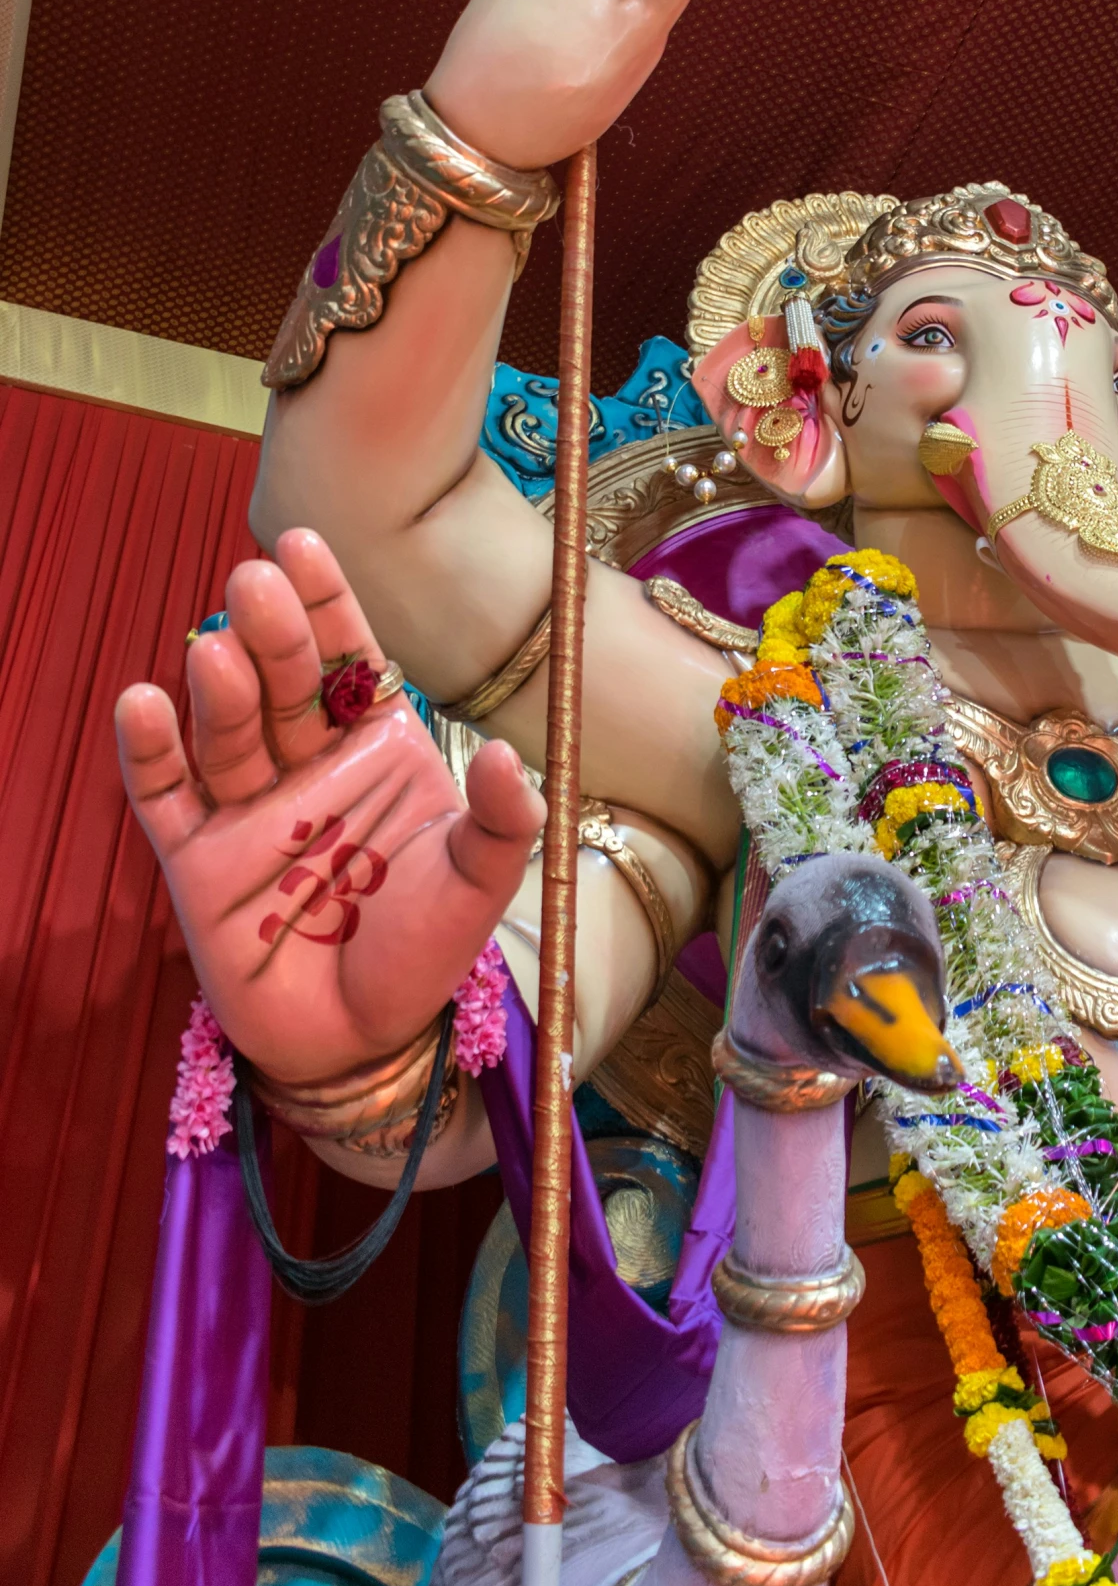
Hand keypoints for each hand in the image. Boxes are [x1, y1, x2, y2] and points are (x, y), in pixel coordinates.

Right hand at [115, 528, 542, 1082]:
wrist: (365, 1041)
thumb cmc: (425, 951)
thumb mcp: (480, 882)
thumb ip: (501, 818)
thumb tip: (505, 756)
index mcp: (376, 747)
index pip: (350, 659)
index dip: (328, 603)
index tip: (306, 544)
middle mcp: (308, 764)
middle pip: (285, 684)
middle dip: (273, 631)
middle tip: (257, 581)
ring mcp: (248, 808)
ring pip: (228, 730)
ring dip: (219, 687)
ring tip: (214, 647)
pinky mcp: (194, 859)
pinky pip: (164, 795)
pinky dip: (149, 751)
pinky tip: (142, 702)